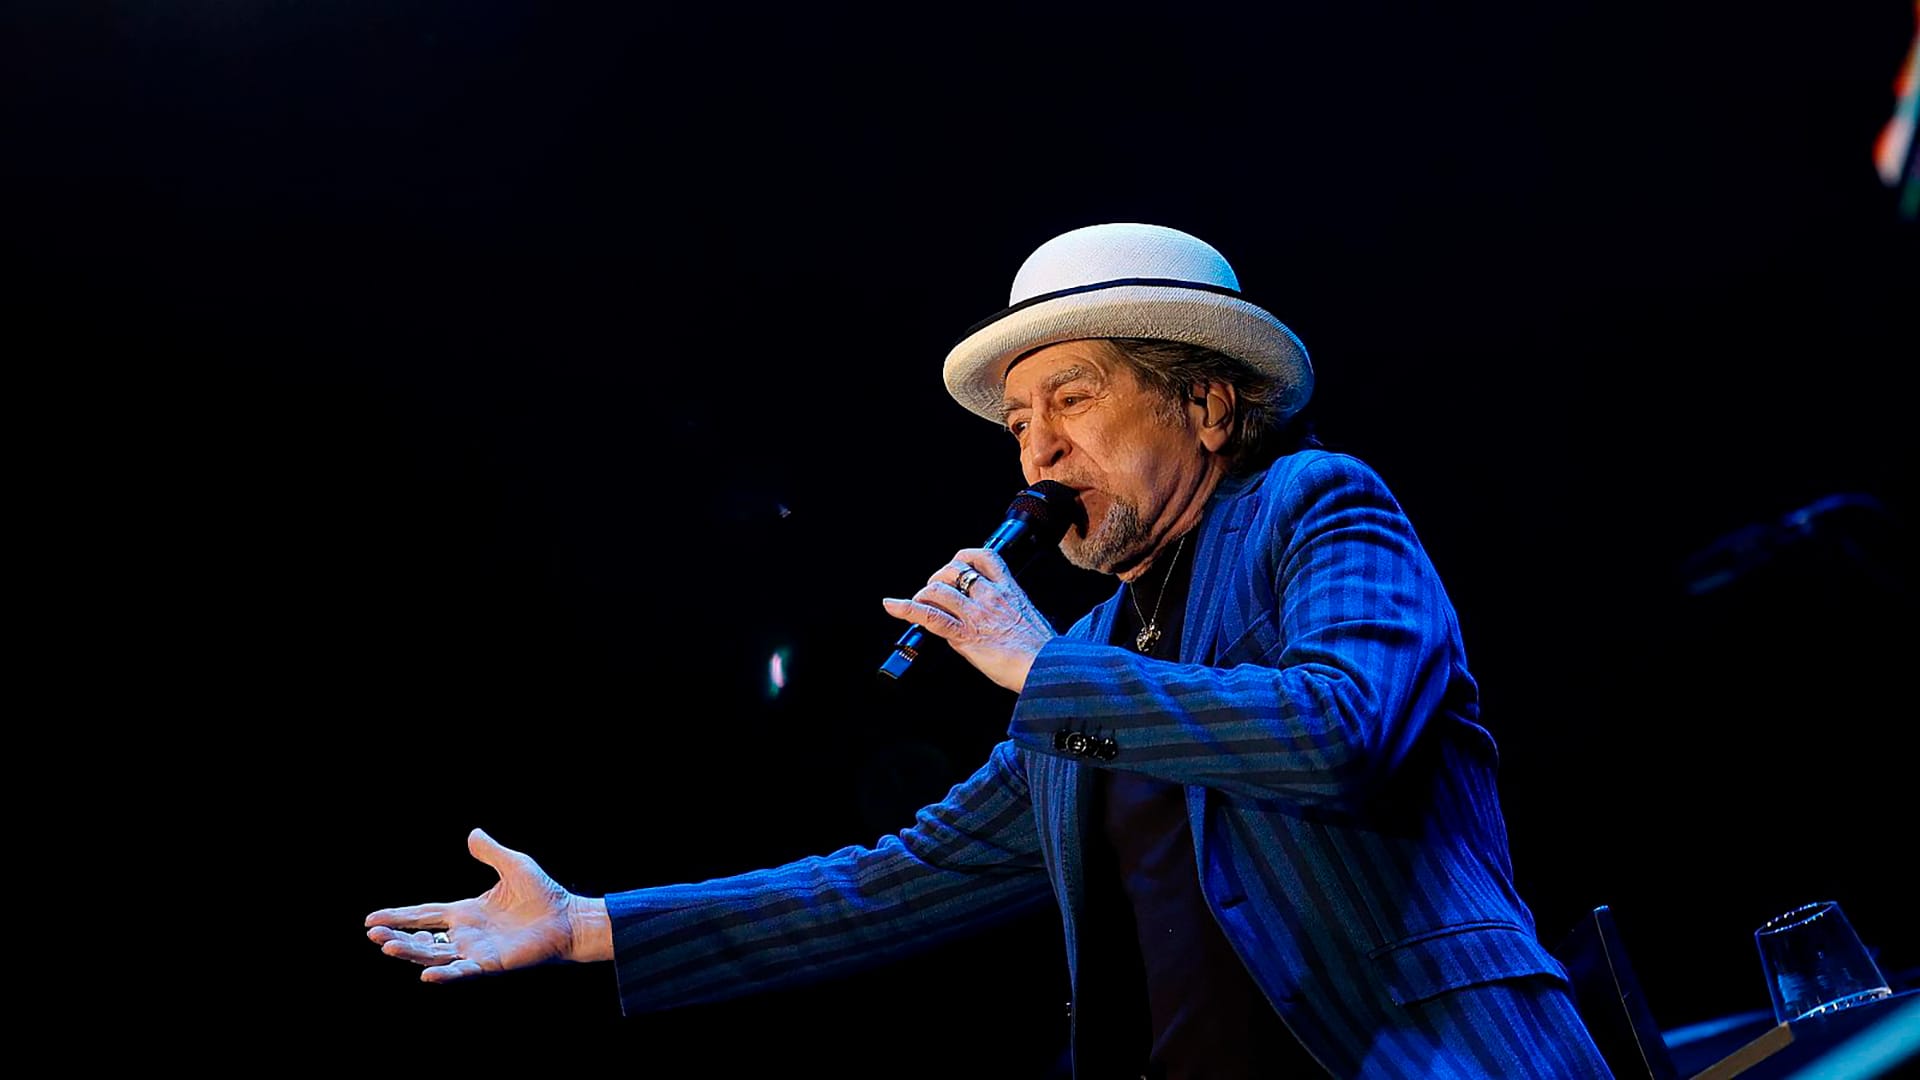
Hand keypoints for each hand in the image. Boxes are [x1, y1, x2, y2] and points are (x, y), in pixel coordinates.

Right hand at [364, 828, 611, 981]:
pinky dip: (444, 974)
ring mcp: (476, 951)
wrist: (569, 918)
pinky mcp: (490, 964)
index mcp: (465, 912)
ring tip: (387, 947)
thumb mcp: (514, 865)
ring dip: (410, 953)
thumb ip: (491, 852)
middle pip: (421, 938)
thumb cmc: (544, 894)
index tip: (370, 920)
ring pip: (434, 955)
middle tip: (373, 934)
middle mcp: (466, 934)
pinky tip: (426, 975)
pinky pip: (462, 971)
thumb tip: (472, 833)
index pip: (424, 914)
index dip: (398, 916)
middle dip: (396, 937)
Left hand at [882, 547, 1055, 692]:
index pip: (983, 557)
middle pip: (953, 570)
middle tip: (935, 595)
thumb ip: (1002, 612)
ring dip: (923, 595)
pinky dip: (906, 608)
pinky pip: (930, 616)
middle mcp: (990, 596)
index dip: (963, 558)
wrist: (1047, 669)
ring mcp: (976, 614)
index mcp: (1009, 590)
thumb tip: (977, 618)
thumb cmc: (1041, 652)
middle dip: (938, 579)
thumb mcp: (1026, 620)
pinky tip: (892, 605)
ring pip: (939, 589)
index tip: (958, 566)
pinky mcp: (965, 634)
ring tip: (920, 605)